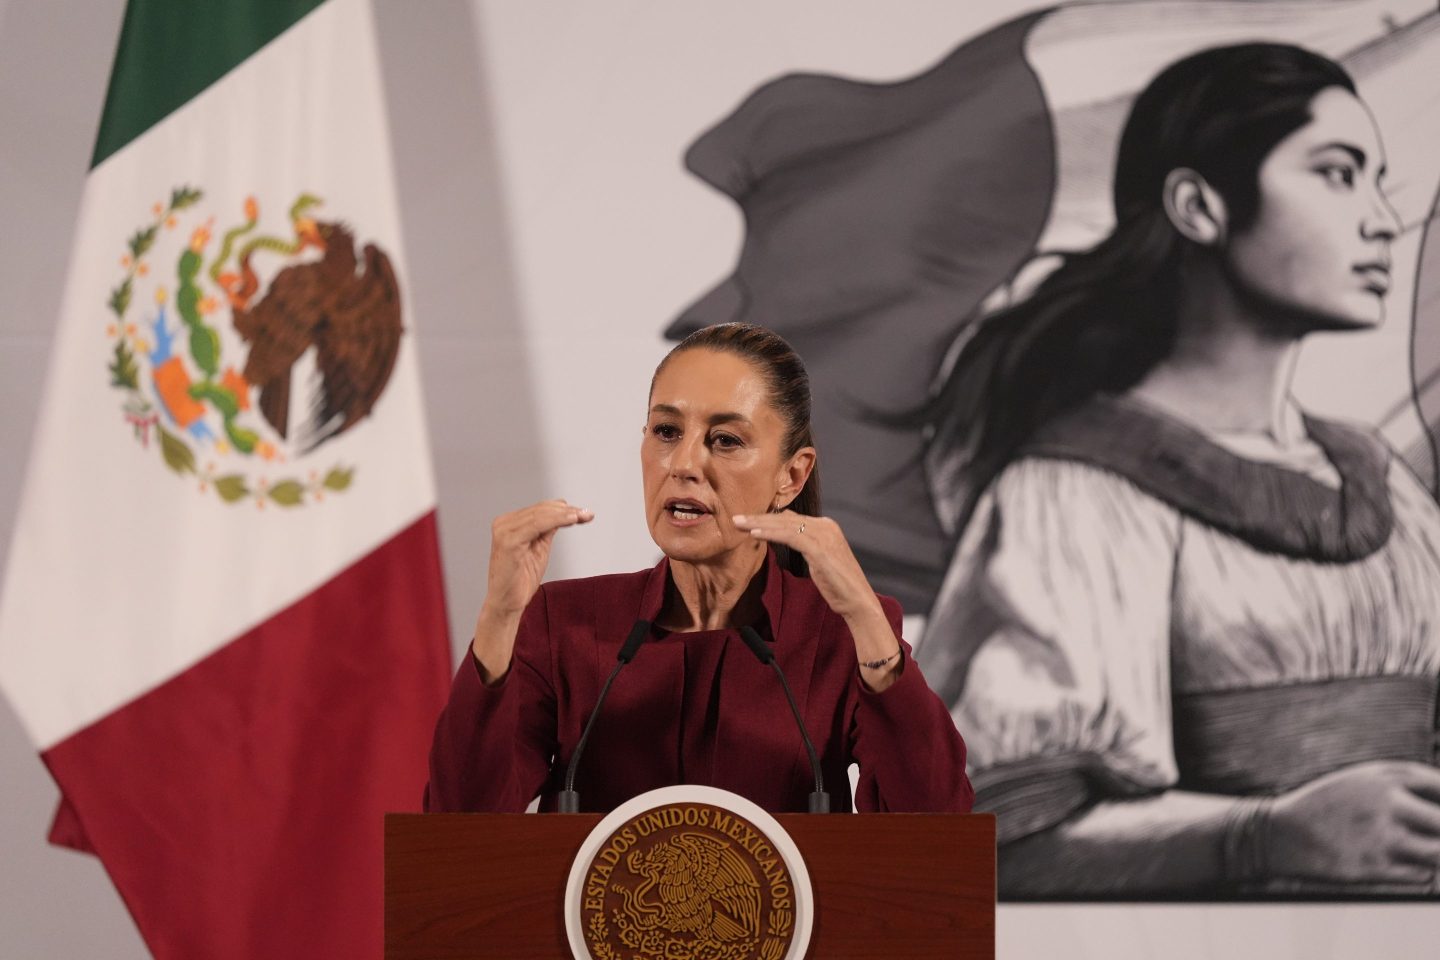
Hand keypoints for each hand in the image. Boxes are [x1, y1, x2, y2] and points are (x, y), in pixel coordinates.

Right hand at [472, 499, 592, 679]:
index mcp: (508, 524)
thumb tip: (564, 512)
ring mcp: (504, 532)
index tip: (584, 513)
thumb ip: (547, 530)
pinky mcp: (509, 542)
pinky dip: (556, 520)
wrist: (507, 603)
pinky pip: (537, 525)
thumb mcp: (538, 548)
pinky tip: (571, 520)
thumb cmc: (520, 579)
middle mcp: (503, 524)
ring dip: (565, 514)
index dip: (563, 509)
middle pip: (541, 510)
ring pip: (541, 515)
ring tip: (583, 515)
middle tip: (587, 513)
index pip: (539, 509)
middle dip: (567, 510)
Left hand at [731, 510, 878, 619]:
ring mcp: (824, 535)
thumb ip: (806, 546)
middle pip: (785, 518)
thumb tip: (786, 538)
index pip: (791, 518)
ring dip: (759, 524)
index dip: (768, 519)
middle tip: (736, 519)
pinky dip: (770, 534)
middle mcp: (826, 526)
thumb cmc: (838, 585)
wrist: (858, 601)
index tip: (748, 522)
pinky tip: (754, 535)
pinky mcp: (819, 548)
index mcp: (827, 526)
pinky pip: (789, 537)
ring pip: (784, 525)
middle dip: (759, 518)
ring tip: (739, 524)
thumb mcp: (820, 560)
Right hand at [1267, 760, 1439, 885]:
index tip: (1435, 812)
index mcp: (1384, 778)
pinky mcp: (1372, 868)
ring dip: (1437, 853)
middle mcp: (1386, 804)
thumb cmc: (1326, 805)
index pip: (1439, 786)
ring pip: (1439, 853)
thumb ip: (1403, 783)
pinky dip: (1422, 872)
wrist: (1279, 832)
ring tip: (1425, 851)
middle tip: (1432, 834)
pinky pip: (1421, 876)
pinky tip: (1406, 865)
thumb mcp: (1360, 779)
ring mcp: (1380, 837)